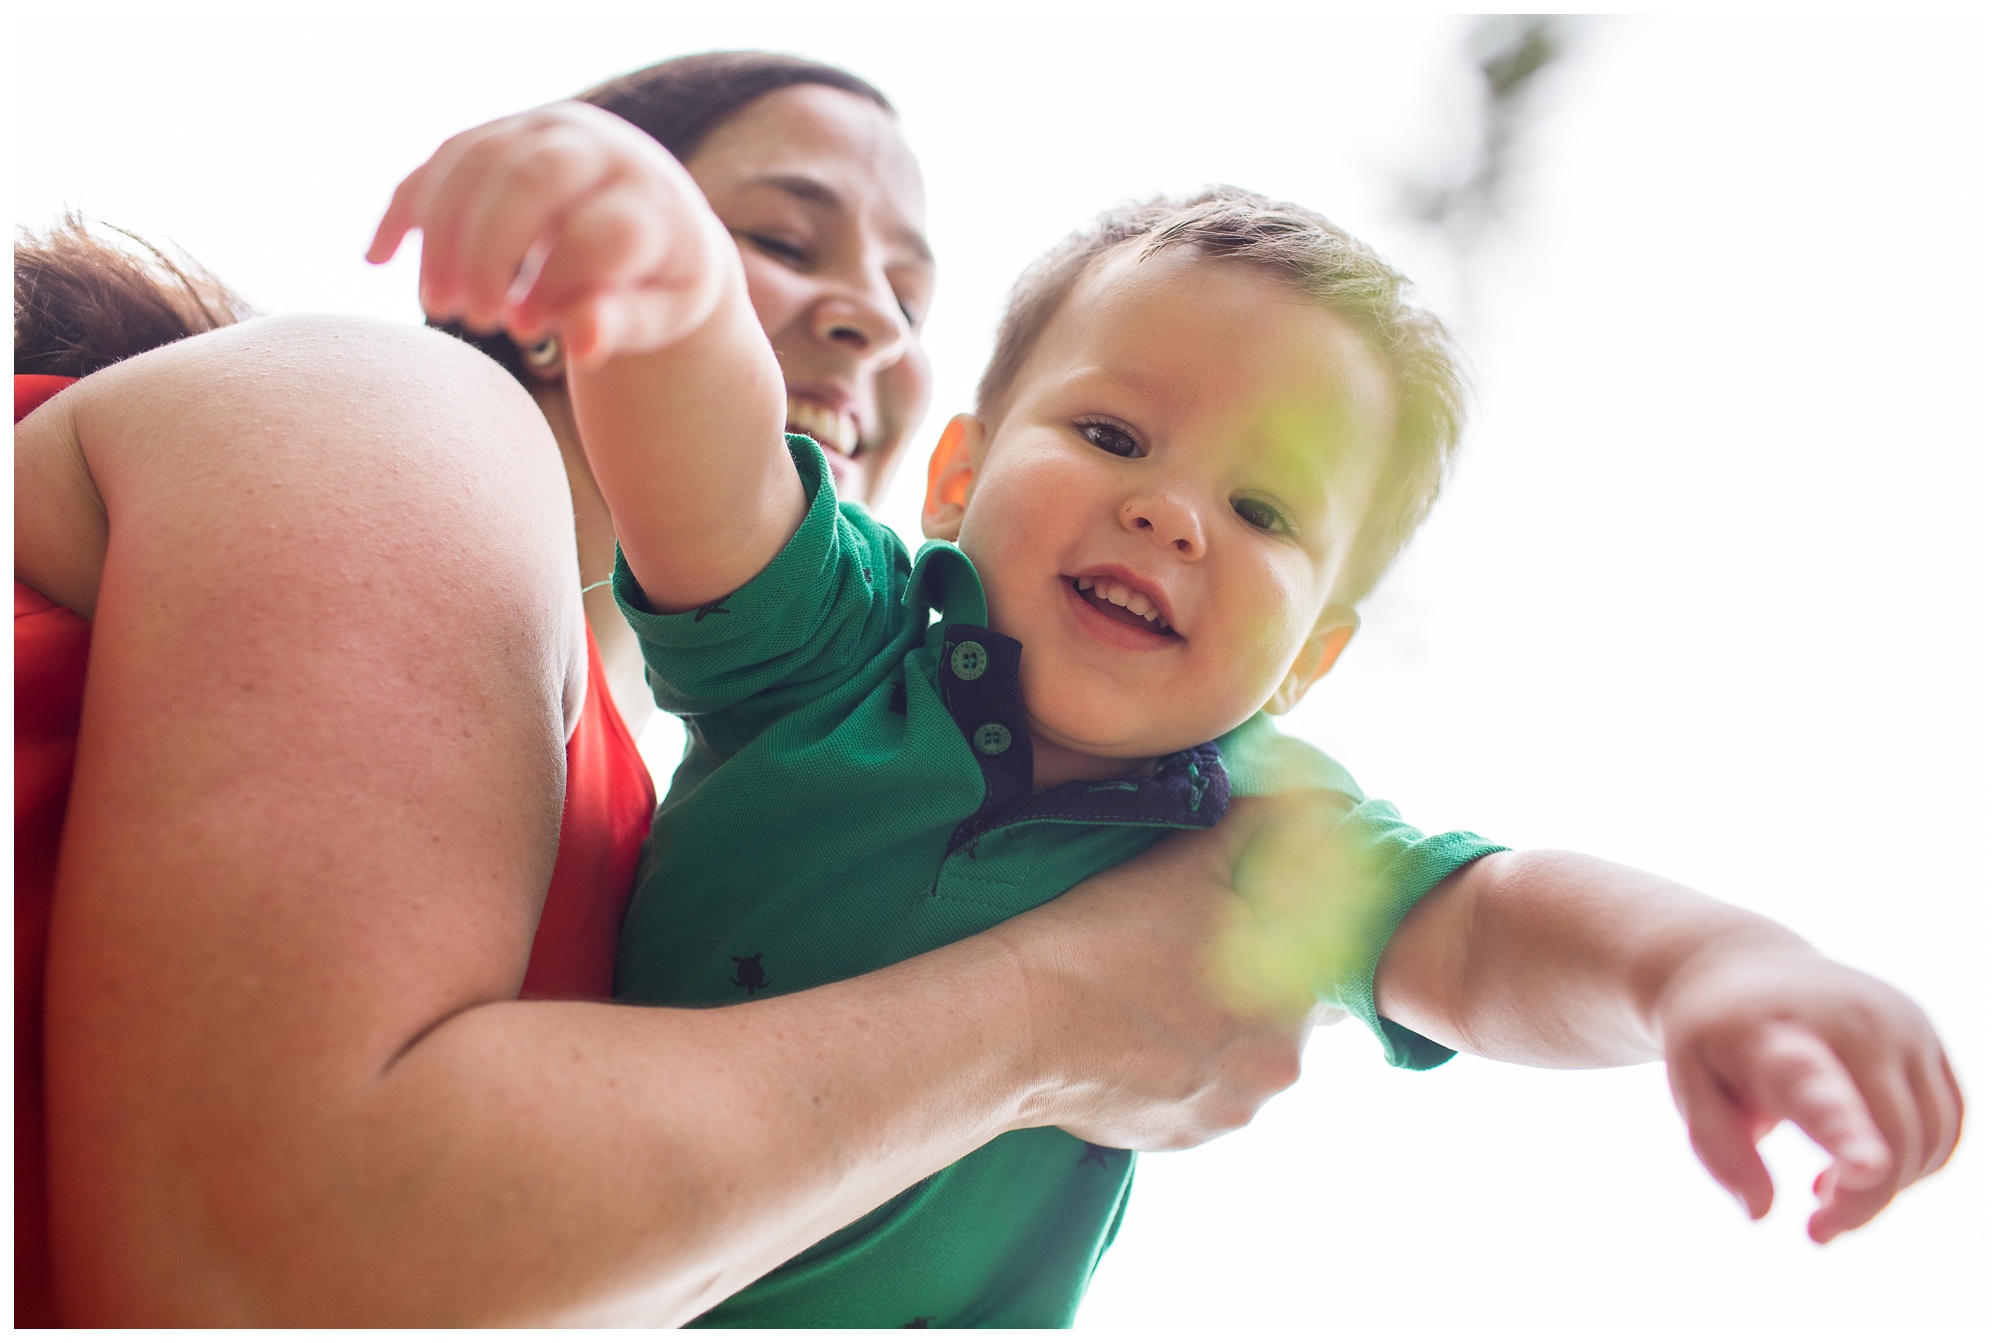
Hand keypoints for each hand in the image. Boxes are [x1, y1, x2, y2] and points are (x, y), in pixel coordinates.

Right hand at [367, 101, 734, 369]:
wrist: (655, 223)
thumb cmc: (658, 282)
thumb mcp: (661, 314)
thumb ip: (625, 326)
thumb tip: (584, 343)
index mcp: (650, 198)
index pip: (598, 231)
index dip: (557, 283)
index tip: (530, 331)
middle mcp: (599, 147)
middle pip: (530, 177)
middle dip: (488, 250)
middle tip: (473, 320)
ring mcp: (546, 130)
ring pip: (475, 160)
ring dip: (442, 233)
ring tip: (437, 305)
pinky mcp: (503, 132)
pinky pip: (442, 158)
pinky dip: (407, 206)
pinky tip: (377, 258)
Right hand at [989, 797, 1318, 1150]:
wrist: (1016, 1024)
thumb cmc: (1104, 939)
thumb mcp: (1188, 866)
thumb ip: (1258, 832)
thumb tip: (1304, 801)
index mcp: (1293, 1007)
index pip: (1331, 972)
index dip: (1296, 942)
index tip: (1254, 926)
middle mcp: (1274, 1074)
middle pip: (1286, 1021)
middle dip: (1254, 989)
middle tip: (1192, 955)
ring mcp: (1227, 1114)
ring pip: (1243, 1063)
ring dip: (1219, 1034)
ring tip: (1157, 997)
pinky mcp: (1180, 1140)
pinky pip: (1200, 1099)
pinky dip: (1180, 1072)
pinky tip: (1138, 1038)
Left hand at [1658, 942, 1960, 1241]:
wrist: (1744, 966)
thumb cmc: (1715, 1035)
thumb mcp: (1688, 1083)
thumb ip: (1720, 1149)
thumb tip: (1762, 1213)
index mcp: (1777, 1035)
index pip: (1815, 1084)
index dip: (1842, 1128)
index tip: (1866, 1166)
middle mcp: (1852, 1021)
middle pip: (1894, 1139)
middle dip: (1863, 1203)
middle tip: (1816, 1229)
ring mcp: (1900, 1022)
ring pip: (1931, 1139)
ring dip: (1891, 1185)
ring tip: (1827, 1185)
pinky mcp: (1926, 1034)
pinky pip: (1947, 1125)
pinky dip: (1916, 1160)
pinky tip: (1861, 1164)